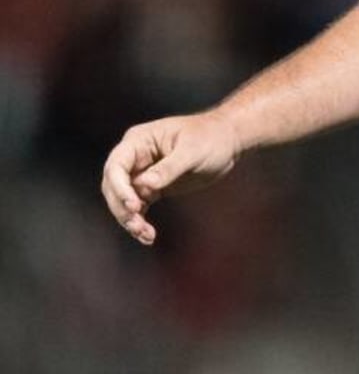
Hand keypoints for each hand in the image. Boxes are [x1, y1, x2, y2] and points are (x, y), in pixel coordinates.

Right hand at [100, 112, 241, 244]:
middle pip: (114, 187)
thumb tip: (144, 185)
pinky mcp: (153, 188)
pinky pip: (138, 207)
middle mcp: (135, 157)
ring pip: (123, 201)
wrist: (228, 142)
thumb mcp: (193, 150)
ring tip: (146, 235)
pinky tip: (148, 236)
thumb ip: (169, 167)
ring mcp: (142, 173)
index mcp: (139, 140)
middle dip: (122, 208)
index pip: (116, 166)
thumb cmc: (211, 137)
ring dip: (130, 219)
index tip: (134, 205)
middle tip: (138, 226)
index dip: (119, 188)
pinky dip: (140, 221)